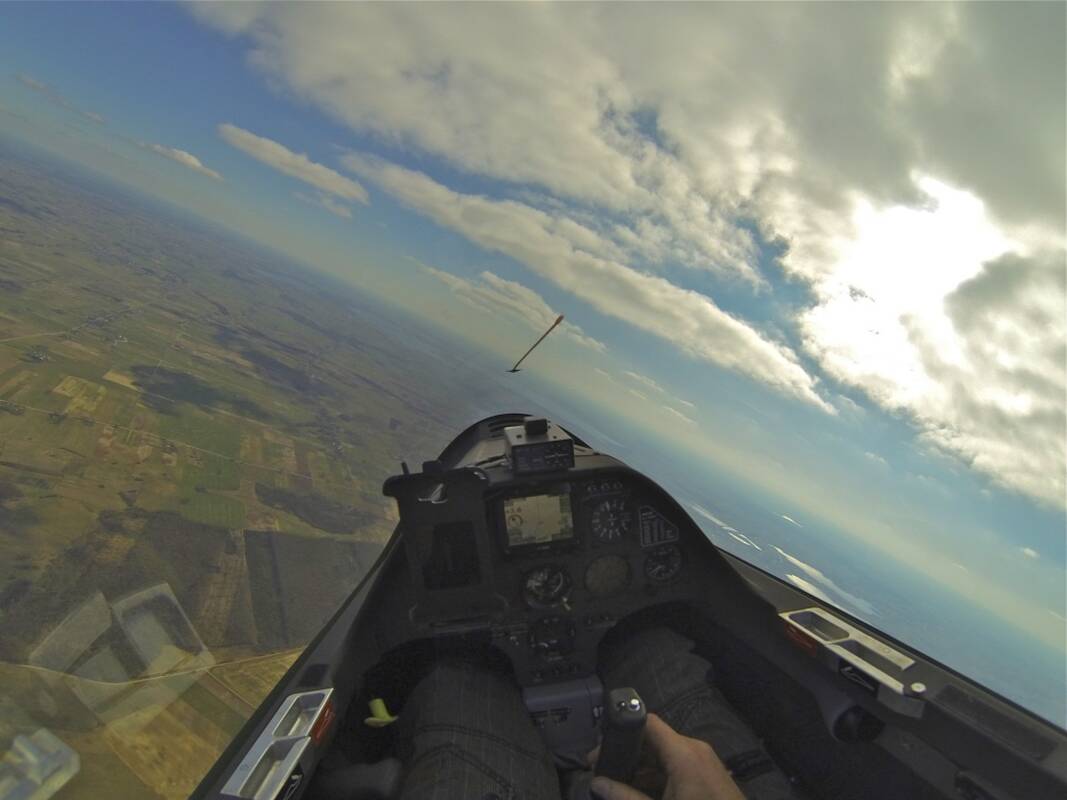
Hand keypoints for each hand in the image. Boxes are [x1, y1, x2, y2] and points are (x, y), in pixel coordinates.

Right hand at [589, 713, 744, 799]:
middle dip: (627, 755)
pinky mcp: (708, 775)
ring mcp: (704, 762)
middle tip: (602, 771)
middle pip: (653, 740)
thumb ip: (626, 797)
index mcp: (683, 752)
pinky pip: (678, 767)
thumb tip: (596, 784)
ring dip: (642, 769)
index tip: (601, 750)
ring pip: (665, 755)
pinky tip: (642, 793)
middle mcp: (694, 749)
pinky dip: (659, 777)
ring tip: (618, 786)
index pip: (647, 722)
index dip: (621, 730)